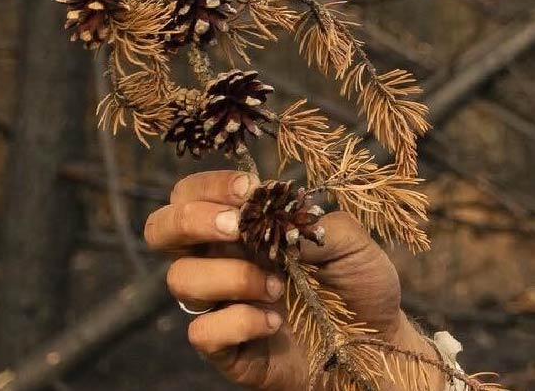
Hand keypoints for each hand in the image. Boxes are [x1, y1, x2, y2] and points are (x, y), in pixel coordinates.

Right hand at [144, 170, 433, 390]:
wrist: (374, 343)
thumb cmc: (358, 285)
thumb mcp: (350, 242)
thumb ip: (314, 222)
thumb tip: (280, 214)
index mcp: (244, 229)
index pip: (193, 195)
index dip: (208, 185)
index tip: (249, 189)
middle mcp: (220, 261)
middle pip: (160, 230)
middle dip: (190, 220)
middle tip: (236, 227)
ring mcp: (218, 304)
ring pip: (180, 279)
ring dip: (232, 275)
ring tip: (278, 286)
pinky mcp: (224, 347)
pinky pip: (203, 331)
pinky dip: (239, 321)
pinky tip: (274, 321)